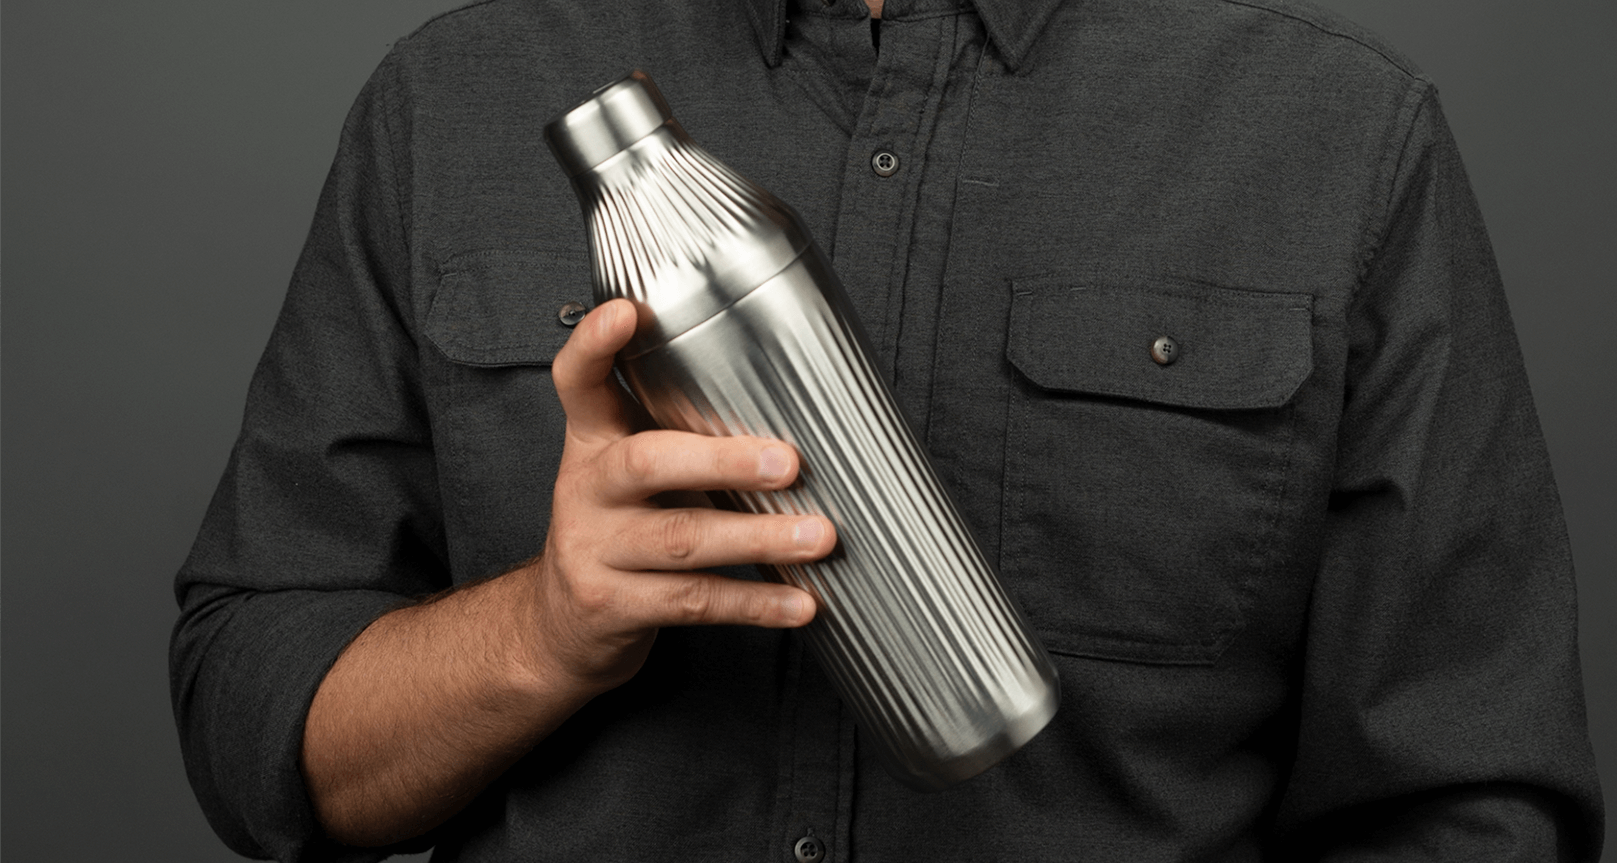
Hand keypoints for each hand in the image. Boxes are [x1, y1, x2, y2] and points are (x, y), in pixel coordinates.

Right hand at [517, 298, 834, 693]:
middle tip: (789, 462)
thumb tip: (803, 406)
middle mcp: (586, 488)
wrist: (562, 624)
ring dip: (758, 539)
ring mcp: (593, 549)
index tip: (627, 312)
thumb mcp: (632, 470)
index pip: (577, 380)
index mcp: (592, 440)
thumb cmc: (624, 526)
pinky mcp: (612, 605)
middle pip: (647, 463)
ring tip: (818, 536)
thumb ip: (684, 432)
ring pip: (682, 540)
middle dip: (723, 462)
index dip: (594, 345)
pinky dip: (754, 603)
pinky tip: (800, 602)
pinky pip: (693, 602)